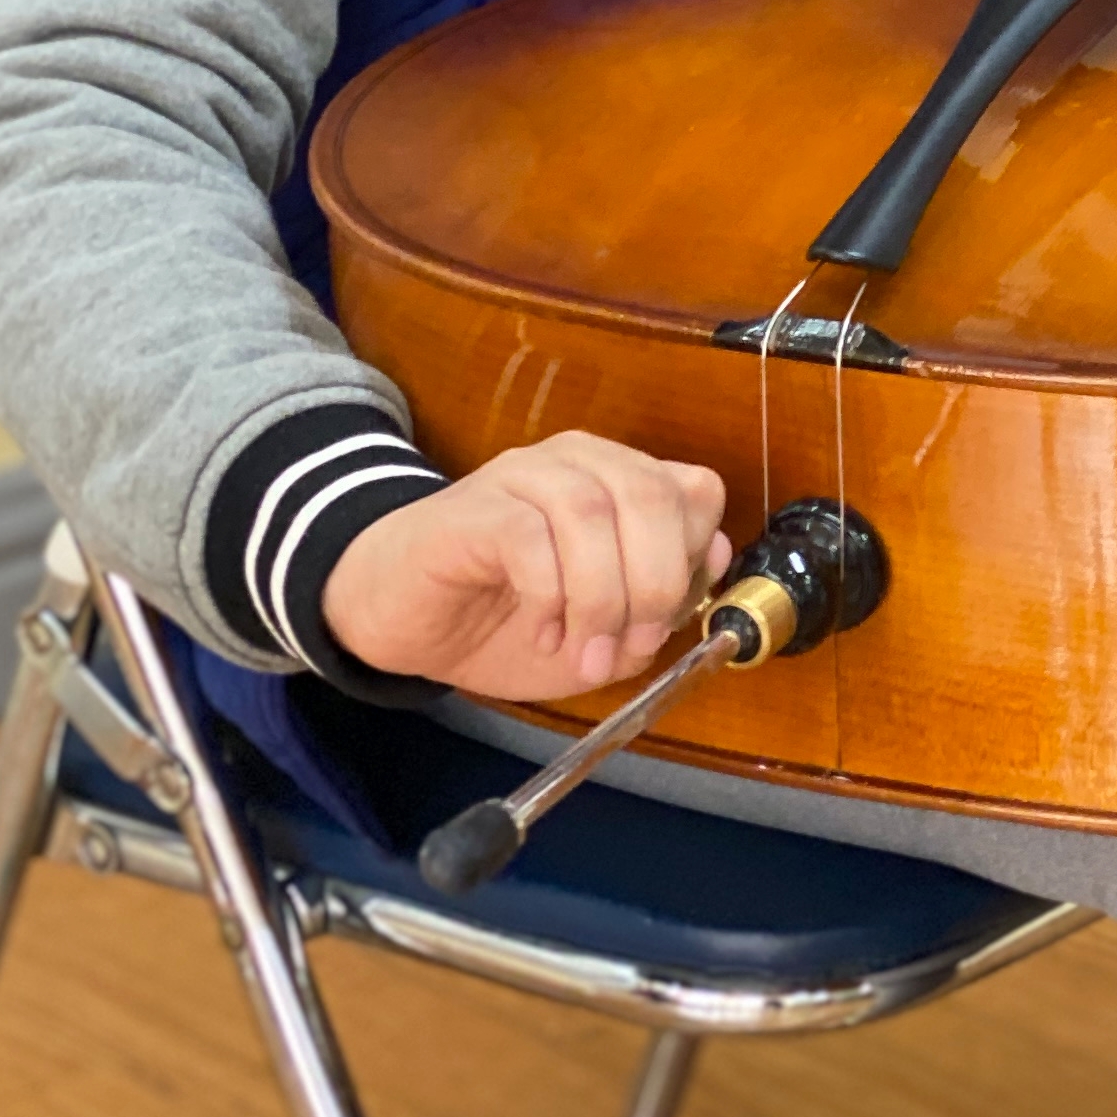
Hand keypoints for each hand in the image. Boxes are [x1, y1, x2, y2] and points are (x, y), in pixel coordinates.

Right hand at [322, 432, 729, 702]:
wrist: (402, 620)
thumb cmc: (504, 618)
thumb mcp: (602, 629)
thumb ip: (662, 598)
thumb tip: (714, 561)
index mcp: (619, 482)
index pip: (694, 492)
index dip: (695, 560)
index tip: (669, 625)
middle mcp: (577, 464)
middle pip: (652, 495)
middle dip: (656, 583)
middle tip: (633, 645)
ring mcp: (521, 477)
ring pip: (593, 512)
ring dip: (602, 598)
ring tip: (585, 652)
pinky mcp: (473, 510)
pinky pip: (528, 537)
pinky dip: (549, 595)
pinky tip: (541, 631)